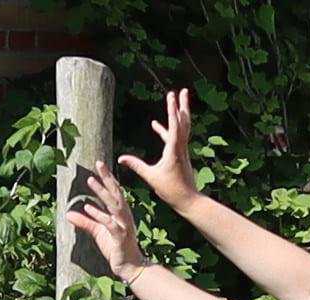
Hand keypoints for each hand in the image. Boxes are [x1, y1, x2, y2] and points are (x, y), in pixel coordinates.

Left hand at [63, 161, 150, 279]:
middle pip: (116, 193)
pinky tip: (89, 209)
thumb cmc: (115, 248)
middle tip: (98, 163)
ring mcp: (123, 226)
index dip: (108, 178)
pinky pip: (110, 224)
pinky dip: (100, 216)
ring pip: (114, 205)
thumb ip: (85, 222)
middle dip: (107, 178)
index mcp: (120, 213)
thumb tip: (68, 214)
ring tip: (91, 181)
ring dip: (102, 193)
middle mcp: (124, 216)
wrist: (129, 267)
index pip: (115, 192)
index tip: (100, 165)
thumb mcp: (97, 232)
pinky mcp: (120, 238)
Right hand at [119, 88, 199, 212]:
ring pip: (181, 127)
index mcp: (174, 150)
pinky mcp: (180, 154)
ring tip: (176, 100)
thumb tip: (120, 159)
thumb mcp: (151, 177)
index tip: (171, 95)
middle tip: (182, 90)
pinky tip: (155, 125)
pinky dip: (166, 129)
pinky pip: (174, 137)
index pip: (173, 125)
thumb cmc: (170, 189)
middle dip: (182, 105)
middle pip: (183, 121)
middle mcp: (180, 147)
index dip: (172, 109)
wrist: (188, 199)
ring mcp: (182, 150)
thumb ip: (136, 166)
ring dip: (178, 113)